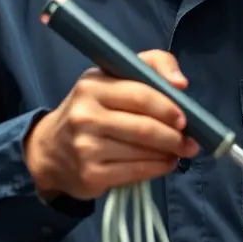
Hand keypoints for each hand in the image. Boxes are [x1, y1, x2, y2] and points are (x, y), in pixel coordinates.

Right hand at [24, 50, 199, 200]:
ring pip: (142, 152)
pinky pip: (135, 173)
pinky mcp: (90, 175)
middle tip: (191, 142)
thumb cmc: (94, 108)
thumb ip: (152, 66)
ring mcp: (85, 147)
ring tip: (180, 151)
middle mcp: (85, 115)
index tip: (186, 118)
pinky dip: (157, 169)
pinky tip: (165, 163)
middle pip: (143, 128)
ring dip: (169, 153)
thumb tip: (180, 83)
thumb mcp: (114, 77)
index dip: (168, 107)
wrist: (50, 149)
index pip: (140, 94)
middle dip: (174, 137)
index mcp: (93, 86)